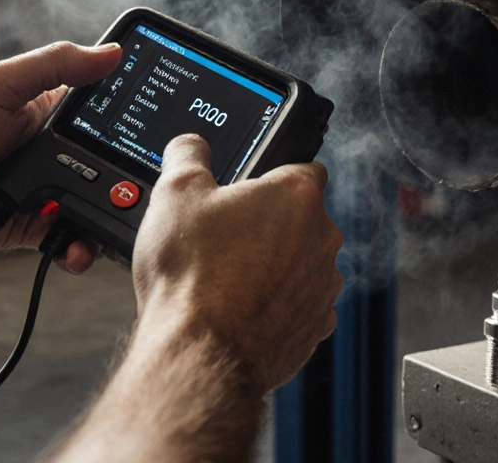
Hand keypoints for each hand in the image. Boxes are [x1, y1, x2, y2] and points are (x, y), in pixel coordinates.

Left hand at [0, 42, 122, 270]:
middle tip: (137, 188)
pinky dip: (75, 248)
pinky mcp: (27, 227)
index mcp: (45, 114)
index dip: (130, 123)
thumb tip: (110, 52)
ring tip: (112, 220)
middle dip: (123, 180)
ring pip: (92, 206)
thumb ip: (55, 66)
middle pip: (105, 167)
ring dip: (105, 215)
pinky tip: (74, 247)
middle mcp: (47, 153)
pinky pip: (64, 240)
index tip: (156, 133)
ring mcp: (39, 191)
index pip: (103, 115)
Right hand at [131, 134, 342, 390]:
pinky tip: (242, 309)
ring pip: (302, 263)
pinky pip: (299, 305)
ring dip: (275, 266)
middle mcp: (322, 238)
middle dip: (269, 224)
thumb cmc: (192, 275)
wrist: (200, 352)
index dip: (272, 175)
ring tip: (228, 277)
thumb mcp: (174, 193)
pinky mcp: (315, 327)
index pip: (303, 167)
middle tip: (226, 237)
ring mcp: (323, 286)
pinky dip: (277, 306)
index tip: (250, 188)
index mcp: (298, 196)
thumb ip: (188, 156)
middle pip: (301, 218)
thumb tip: (191, 145)